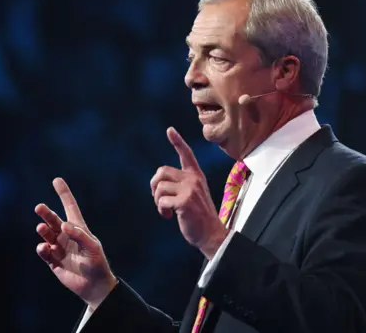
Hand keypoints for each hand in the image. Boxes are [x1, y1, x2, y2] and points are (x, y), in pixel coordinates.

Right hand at [35, 178, 116, 309]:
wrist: (94, 286)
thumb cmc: (97, 263)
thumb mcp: (92, 247)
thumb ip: (80, 235)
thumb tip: (64, 225)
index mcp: (78, 229)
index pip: (70, 207)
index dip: (64, 194)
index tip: (57, 180)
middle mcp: (66, 236)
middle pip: (53, 220)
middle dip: (46, 213)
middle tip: (39, 208)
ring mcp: (59, 248)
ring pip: (47, 235)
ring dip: (43, 230)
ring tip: (41, 228)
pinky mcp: (53, 261)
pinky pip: (44, 252)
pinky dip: (42, 249)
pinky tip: (44, 248)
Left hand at [150, 127, 228, 258]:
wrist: (212, 234)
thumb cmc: (199, 217)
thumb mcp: (194, 195)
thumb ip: (182, 185)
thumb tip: (160, 182)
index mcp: (196, 176)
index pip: (186, 154)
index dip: (178, 141)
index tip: (170, 130)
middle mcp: (193, 180)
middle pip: (161, 172)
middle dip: (154, 186)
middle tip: (158, 199)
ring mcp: (190, 190)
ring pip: (159, 187)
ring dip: (157, 201)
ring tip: (165, 210)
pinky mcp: (184, 202)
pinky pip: (161, 200)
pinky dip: (161, 210)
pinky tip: (168, 216)